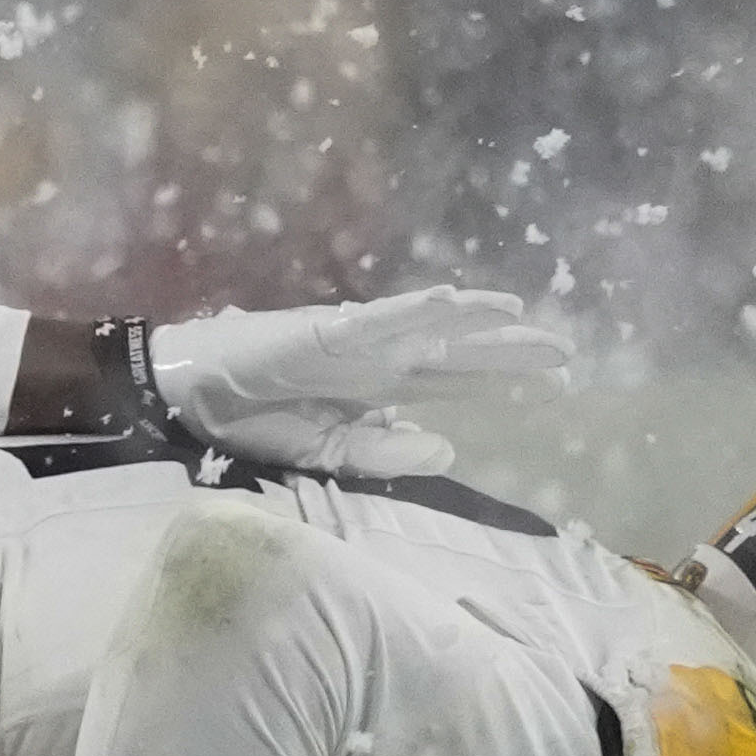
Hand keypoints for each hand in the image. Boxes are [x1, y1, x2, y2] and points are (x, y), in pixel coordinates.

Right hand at [136, 286, 569, 480]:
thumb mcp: (325, 455)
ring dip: (471, 318)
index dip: (501, 378)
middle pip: (454, 352)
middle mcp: (377, 360)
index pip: (453, 381)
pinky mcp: (322, 329)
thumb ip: (383, 454)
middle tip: (565, 350)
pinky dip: (410, 309)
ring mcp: (353, 340)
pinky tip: (449, 300)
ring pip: (425, 326)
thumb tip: (449, 448)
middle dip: (507, 349)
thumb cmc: (252, 422)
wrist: (190, 399)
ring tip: (519, 311)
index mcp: (379, 390)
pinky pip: (374, 318)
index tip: (556, 381)